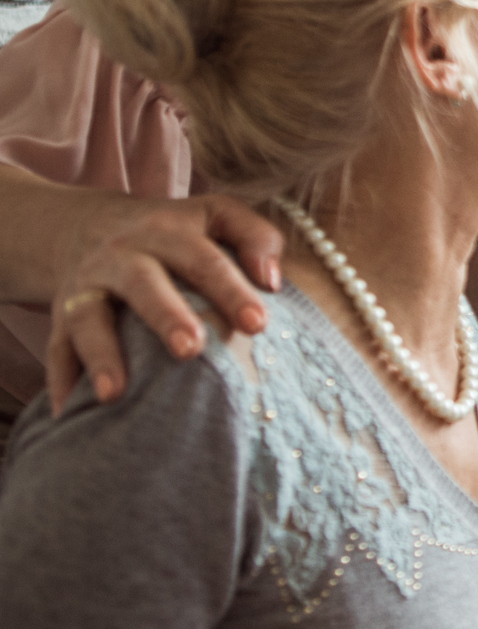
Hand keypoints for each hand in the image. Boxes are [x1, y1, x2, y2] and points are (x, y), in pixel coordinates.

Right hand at [49, 193, 282, 412]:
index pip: (204, 258)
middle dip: (165, 315)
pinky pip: (56, 349)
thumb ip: (256, 236)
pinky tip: (70, 413)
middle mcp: (123, 256)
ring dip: (101, 355)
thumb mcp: (216, 215)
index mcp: (169, 232)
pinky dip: (61, 381)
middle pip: (143, 282)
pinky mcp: (61, 316)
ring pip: (88, 318)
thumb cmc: (176, 232)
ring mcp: (87, 286)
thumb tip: (270, 281)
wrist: (89, 226)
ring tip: (114, 394)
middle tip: (190, 349)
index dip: (230, 289)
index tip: (258, 324)